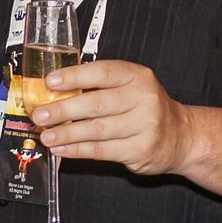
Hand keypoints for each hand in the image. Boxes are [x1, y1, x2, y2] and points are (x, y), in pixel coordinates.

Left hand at [34, 59, 195, 175]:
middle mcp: (143, 98)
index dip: (74, 77)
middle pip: (96, 104)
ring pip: (96, 130)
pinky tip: (61, 149)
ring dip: (66, 133)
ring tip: (46, 136)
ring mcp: (144, 125)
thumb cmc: (145, 108)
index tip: (50, 82)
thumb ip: (98, 86)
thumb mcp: (129, 87)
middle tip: (40, 115)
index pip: (102, 72)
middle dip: (63, 110)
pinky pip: (101, 150)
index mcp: (137, 76)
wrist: (181, 136)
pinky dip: (77, 150)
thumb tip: (54, 91)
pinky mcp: (140, 150)